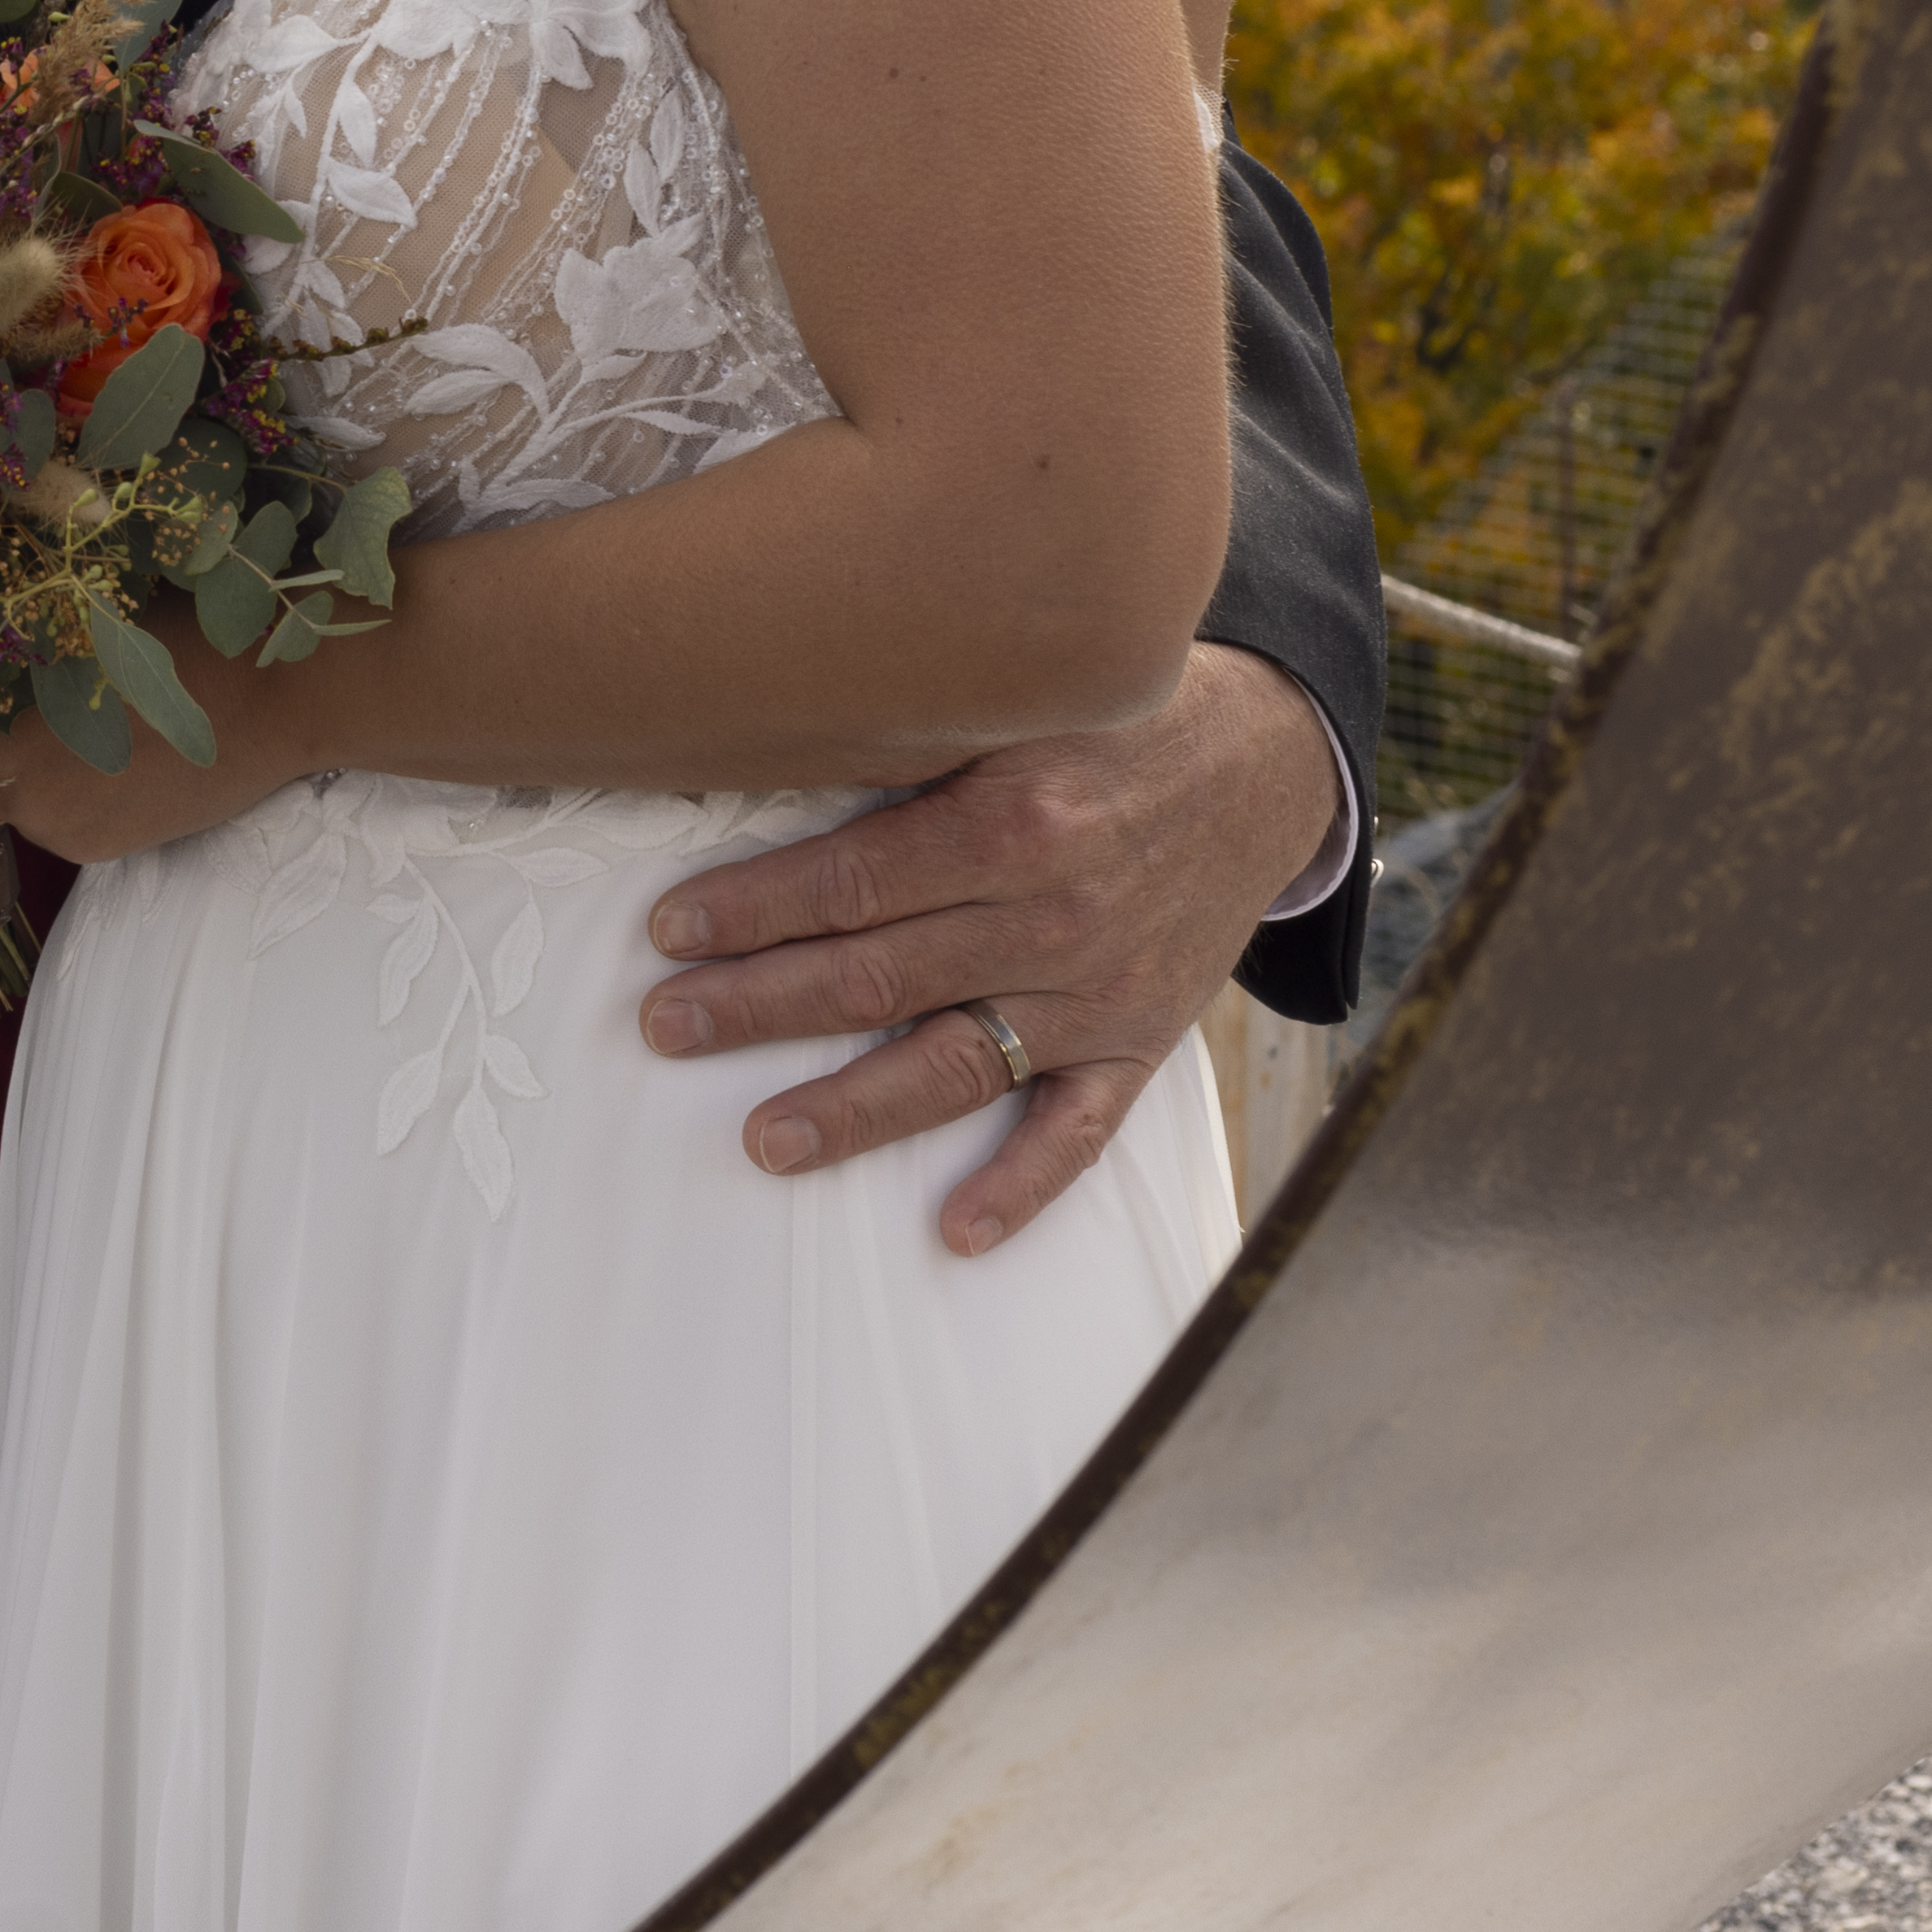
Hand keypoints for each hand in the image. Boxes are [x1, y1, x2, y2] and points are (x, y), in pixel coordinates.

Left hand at [0, 625, 300, 866]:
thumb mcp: (96, 641)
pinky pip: (69, 821)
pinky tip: (118, 760)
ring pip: (30, 804)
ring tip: (90, 733)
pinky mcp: (115, 850)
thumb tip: (2, 664)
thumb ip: (42, 667)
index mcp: (23, 741)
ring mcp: (75, 833)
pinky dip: (78, 796)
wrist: (277, 705)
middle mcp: (36, 800)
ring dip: (40, 777)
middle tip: (28, 717)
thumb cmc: (186, 651)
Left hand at [632, 642, 1332, 1256]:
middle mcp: (1051, 918)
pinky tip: (955, 1230)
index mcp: (1012, 823)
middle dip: (759, 1006)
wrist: (1265, 765)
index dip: (754, 909)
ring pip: (955, 1064)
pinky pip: (1078, 1131)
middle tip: (666, 1028)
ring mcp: (1095, 992)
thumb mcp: (1019, 701)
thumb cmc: (1112, 722)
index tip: (670, 930)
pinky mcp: (1137, 1042)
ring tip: (764, 1140)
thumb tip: (777, 742)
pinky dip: (1021, 1186)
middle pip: (879, 977)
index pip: (853, 881)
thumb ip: (916, 738)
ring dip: (853, 1110)